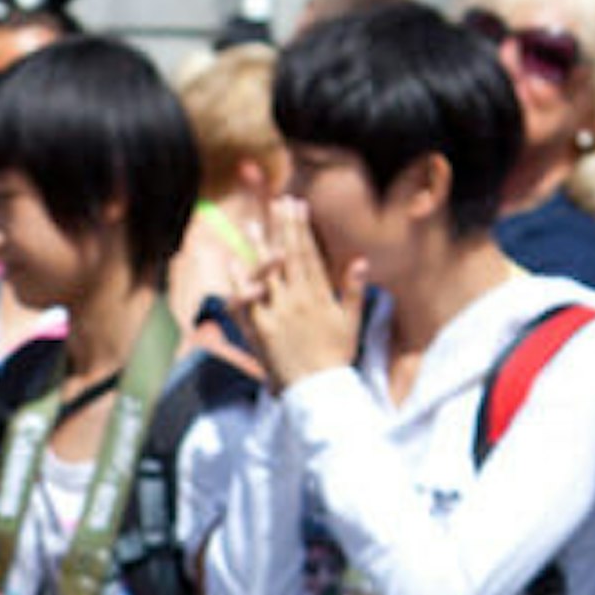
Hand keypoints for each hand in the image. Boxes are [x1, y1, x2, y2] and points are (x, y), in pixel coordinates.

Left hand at [235, 189, 362, 390]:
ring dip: (259, 247)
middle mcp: (298, 300)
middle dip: (282, 227)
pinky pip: (247, 302)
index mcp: (320, 296)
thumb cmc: (336, 358)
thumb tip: (360, 259)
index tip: (298, 204)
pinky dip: (240, 282)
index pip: (310, 253)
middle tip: (277, 201)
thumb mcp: (352, 323)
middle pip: (287, 256)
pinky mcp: (261, 330)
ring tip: (252, 224)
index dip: (302, 227)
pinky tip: (233, 262)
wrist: (319, 394)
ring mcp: (278, 314)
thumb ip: (354, 290)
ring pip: (267, 274)